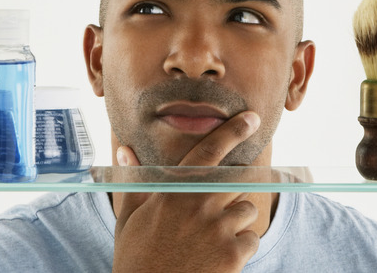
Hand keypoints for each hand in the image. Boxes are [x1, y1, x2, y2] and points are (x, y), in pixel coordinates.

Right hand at [112, 111, 261, 272]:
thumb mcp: (129, 219)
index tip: (251, 118)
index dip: (232, 131)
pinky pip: (252, 239)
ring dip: (236, 221)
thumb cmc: (137, 258)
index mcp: (175, 192)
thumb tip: (125, 150)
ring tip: (211, 239)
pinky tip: (218, 258)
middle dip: (232, 192)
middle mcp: (200, 205)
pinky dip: (241, 247)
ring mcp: (218, 230)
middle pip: (237, 180)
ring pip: (247, 210)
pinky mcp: (233, 254)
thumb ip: (135, 181)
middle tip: (214, 212)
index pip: (208, 152)